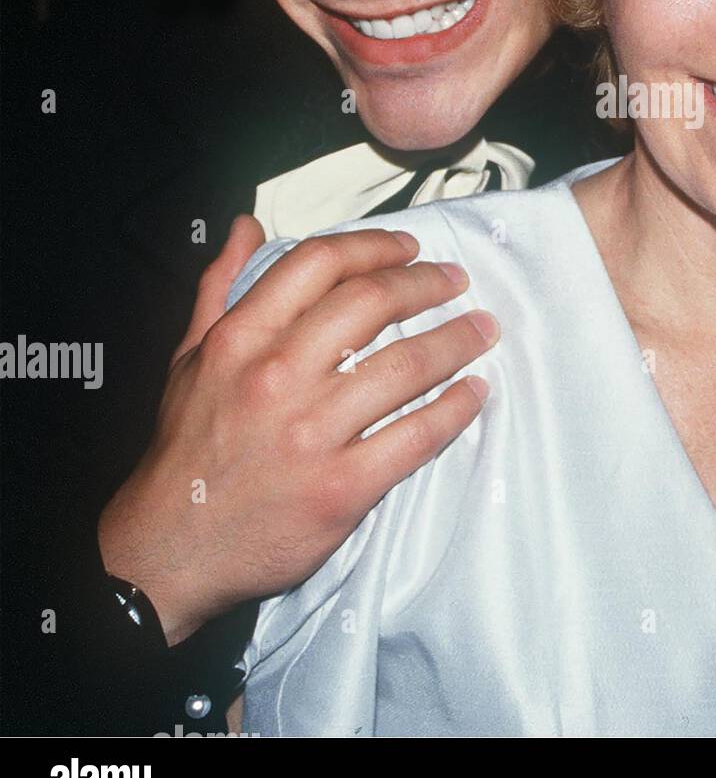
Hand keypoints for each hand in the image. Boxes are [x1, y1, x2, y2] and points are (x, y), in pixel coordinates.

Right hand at [98, 215, 493, 644]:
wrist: (169, 551)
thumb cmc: (187, 448)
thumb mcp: (189, 358)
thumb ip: (220, 286)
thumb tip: (247, 225)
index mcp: (240, 339)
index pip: (319, 264)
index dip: (374, 246)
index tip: (410, 247)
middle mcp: (278, 377)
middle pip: (372, 303)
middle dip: (427, 283)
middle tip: (458, 280)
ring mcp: (312, 434)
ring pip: (406, 365)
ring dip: (457, 340)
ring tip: (483, 328)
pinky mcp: (343, 487)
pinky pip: (417, 436)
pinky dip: (456, 408)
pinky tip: (476, 391)